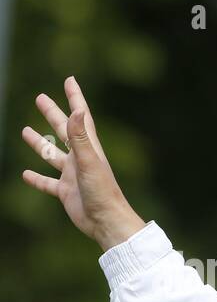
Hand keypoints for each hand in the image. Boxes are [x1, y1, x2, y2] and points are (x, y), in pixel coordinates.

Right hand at [20, 76, 144, 250]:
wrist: (107, 222)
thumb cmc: (102, 192)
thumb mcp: (89, 162)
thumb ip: (80, 137)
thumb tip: (78, 111)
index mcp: (88, 148)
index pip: (81, 117)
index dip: (75, 98)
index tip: (70, 80)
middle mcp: (80, 159)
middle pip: (63, 131)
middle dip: (52, 114)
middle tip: (40, 98)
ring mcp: (72, 175)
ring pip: (52, 155)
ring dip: (39, 143)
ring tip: (25, 130)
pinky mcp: (65, 192)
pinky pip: (47, 183)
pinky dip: (36, 179)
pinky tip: (25, 174)